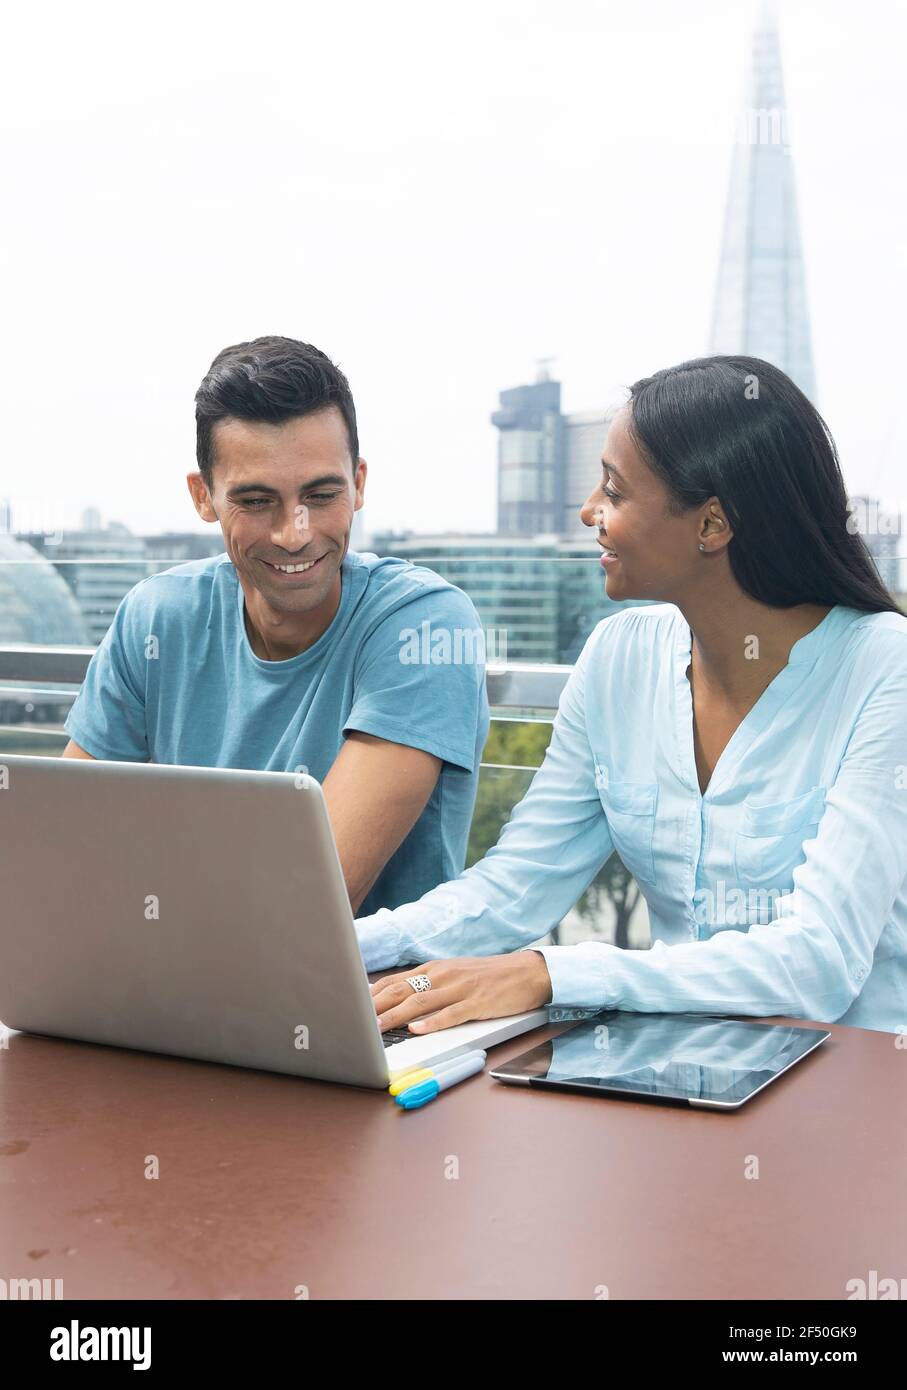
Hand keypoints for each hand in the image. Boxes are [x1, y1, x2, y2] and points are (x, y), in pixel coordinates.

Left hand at [370, 952, 552, 1033]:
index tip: (354, 1006)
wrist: (528, 972)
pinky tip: (417, 1030)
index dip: (374, 995)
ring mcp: (460, 989)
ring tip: (377, 1028)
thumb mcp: (456, 974)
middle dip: (377, 1007)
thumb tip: (402, 999)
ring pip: (421, 1003)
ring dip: (396, 1016)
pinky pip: (451, 1014)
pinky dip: (432, 1023)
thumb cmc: (491, 976)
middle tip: (356, 1020)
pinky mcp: (477, 1003)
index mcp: (437, 969)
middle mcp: (444, 975)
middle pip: (403, 990)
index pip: (397, 981)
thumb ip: (431, 985)